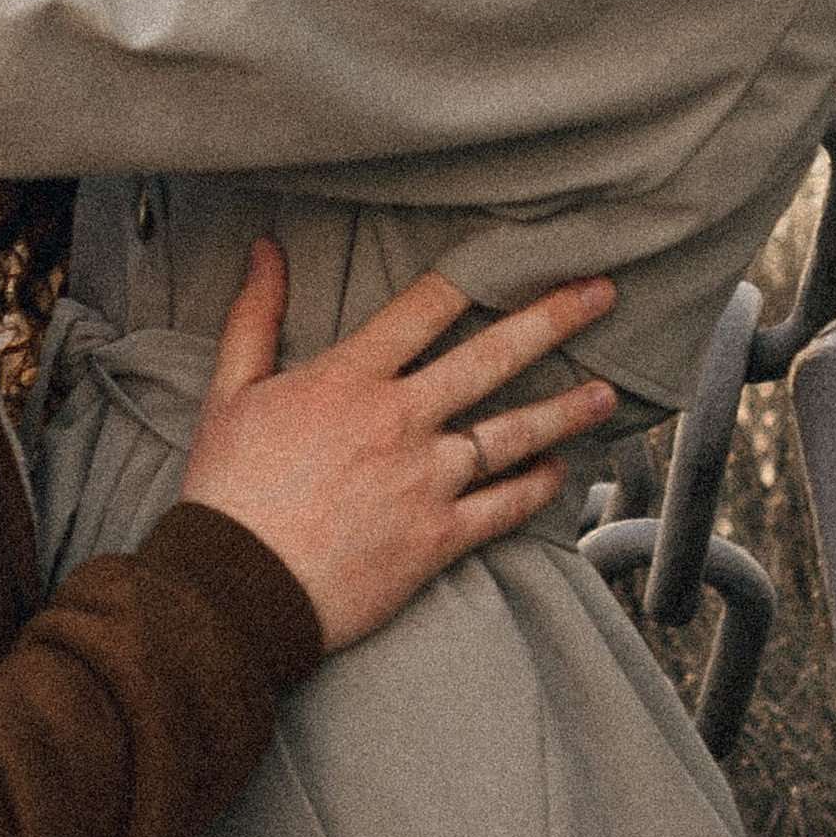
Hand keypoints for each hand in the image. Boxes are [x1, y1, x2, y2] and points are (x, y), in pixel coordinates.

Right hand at [178, 244, 619, 655]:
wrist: (236, 588)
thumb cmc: (228, 489)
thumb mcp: (230, 390)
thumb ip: (256, 315)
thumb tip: (266, 248)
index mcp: (350, 377)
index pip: (426, 306)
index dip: (477, 272)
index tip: (520, 249)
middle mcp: (400, 419)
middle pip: (492, 357)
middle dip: (553, 319)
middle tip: (603, 292)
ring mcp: (426, 479)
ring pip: (514, 432)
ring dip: (566, 410)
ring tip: (607, 394)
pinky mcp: (438, 537)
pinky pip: (505, 507)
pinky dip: (538, 488)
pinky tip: (561, 472)